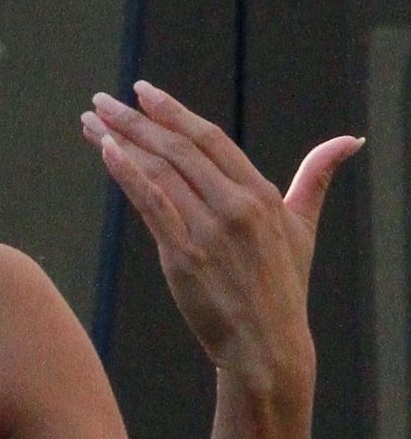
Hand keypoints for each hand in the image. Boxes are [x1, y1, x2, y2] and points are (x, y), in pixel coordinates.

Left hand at [81, 81, 362, 392]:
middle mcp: (236, 204)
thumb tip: (347, 141)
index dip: (174, 112)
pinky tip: (105, 151)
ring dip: (121, 140)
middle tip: (101, 100)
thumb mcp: (303, 228)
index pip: (210, 138)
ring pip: (160, 170)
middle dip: (135, 119)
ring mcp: (209, 229)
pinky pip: (152, 203)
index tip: (143, 92)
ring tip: (90, 120)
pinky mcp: (185, 255)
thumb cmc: (282, 289)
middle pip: (178, 148)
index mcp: (261, 193)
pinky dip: (128, 174)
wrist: (267, 346)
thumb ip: (315, 179)